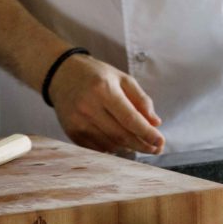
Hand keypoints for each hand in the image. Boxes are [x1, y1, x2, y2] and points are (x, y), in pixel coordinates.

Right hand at [47, 53, 164, 153]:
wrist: (61, 74)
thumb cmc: (97, 75)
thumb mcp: (122, 78)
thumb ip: (141, 100)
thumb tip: (155, 123)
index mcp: (104, 90)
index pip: (130, 118)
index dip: (147, 133)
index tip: (160, 142)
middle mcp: (89, 107)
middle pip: (121, 135)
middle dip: (142, 145)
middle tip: (156, 149)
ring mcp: (78, 122)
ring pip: (110, 144)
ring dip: (128, 147)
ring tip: (140, 143)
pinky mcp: (71, 132)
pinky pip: (97, 147)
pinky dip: (112, 148)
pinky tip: (121, 142)